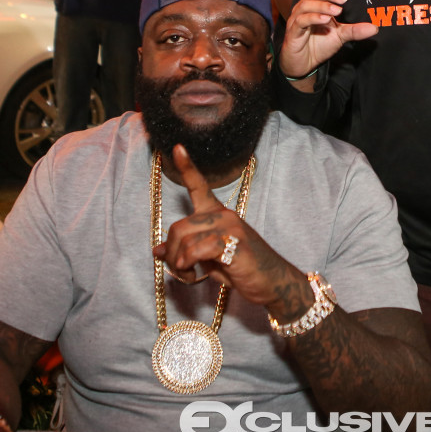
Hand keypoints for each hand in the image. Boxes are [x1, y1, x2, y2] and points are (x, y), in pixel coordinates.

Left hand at [152, 145, 310, 320]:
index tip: (176, 148)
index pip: (199, 186)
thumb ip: (186, 250)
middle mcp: (223, 215)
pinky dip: (188, 265)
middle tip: (180, 270)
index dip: (187, 167)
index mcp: (218, 214)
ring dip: (179, 264)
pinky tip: (195, 275)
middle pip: (178, 226)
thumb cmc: (242, 269)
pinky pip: (196, 250)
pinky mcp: (233, 243)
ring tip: (190, 275)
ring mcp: (229, 227)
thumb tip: (157, 250)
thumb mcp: (209, 259)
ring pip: (184, 239)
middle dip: (171, 253)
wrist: (273, 283)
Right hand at [280, 0, 378, 80]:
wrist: (304, 64)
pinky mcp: (293, 32)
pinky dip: (313, 18)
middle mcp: (304, 9)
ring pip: (306, 5)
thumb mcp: (340, 37)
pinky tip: (325, 20)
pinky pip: (301, 21)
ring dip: (322, 6)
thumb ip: (355, 31)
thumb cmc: (319, 46)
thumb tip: (375, 28)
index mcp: (315, 6)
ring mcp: (297, 19)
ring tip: (337, 10)